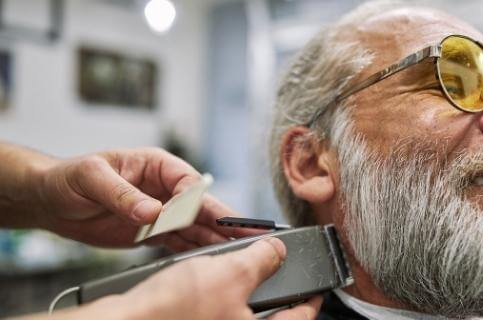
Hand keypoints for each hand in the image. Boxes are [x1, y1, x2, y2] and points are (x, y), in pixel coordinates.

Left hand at [32, 147, 259, 248]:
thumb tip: (152, 211)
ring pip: (195, 226)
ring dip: (217, 239)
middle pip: (202, 206)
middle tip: (254, 233)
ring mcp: (160, 211)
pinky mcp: (152, 232)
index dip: (198, 202)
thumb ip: (123, 194)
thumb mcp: (91, 178)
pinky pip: (179, 242)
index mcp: (156, 165)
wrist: (51, 201)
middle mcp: (164, 188)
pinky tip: (211, 261)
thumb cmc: (68, 178)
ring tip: (239, 252)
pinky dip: (194, 251)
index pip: (188, 182)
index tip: (201, 218)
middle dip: (227, 220)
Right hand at [109, 238, 320, 318]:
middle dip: (276, 293)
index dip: (312, 299)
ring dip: (246, 292)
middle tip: (280, 274)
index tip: (318, 288)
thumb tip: (276, 250)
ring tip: (246, 270)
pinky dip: (221, 297)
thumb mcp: (229, 272)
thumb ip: (261, 260)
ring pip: (241, 316)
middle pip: (269, 319)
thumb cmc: (172, 310)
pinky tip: (212, 279)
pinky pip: (217, 315)